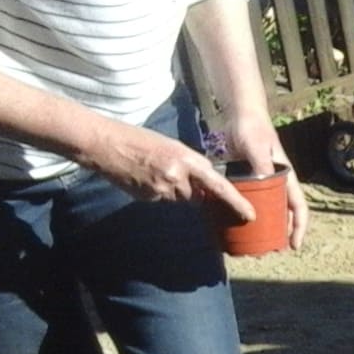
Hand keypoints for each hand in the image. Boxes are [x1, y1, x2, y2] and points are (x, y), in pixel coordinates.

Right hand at [83, 120, 250, 219]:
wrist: (104, 143)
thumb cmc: (138, 139)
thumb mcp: (171, 146)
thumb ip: (190, 165)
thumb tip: (203, 186)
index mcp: (187, 159)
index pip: (219, 185)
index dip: (236, 201)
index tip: (250, 215)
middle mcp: (177, 177)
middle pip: (197, 195)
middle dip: (191, 188)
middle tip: (170, 170)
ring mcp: (162, 190)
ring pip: (179, 199)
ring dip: (173, 190)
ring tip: (153, 170)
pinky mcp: (148, 198)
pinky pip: (161, 200)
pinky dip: (156, 192)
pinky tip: (142, 177)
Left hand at [223, 113, 309, 250]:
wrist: (239, 115)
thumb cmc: (253, 129)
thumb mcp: (258, 148)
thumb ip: (261, 166)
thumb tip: (263, 187)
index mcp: (286, 178)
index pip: (298, 207)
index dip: (299, 227)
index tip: (294, 245)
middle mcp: (276, 183)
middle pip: (282, 213)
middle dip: (280, 234)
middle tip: (270, 251)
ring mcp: (261, 182)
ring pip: (265, 209)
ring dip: (261, 227)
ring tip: (252, 243)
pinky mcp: (246, 179)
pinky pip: (247, 200)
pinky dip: (243, 213)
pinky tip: (232, 224)